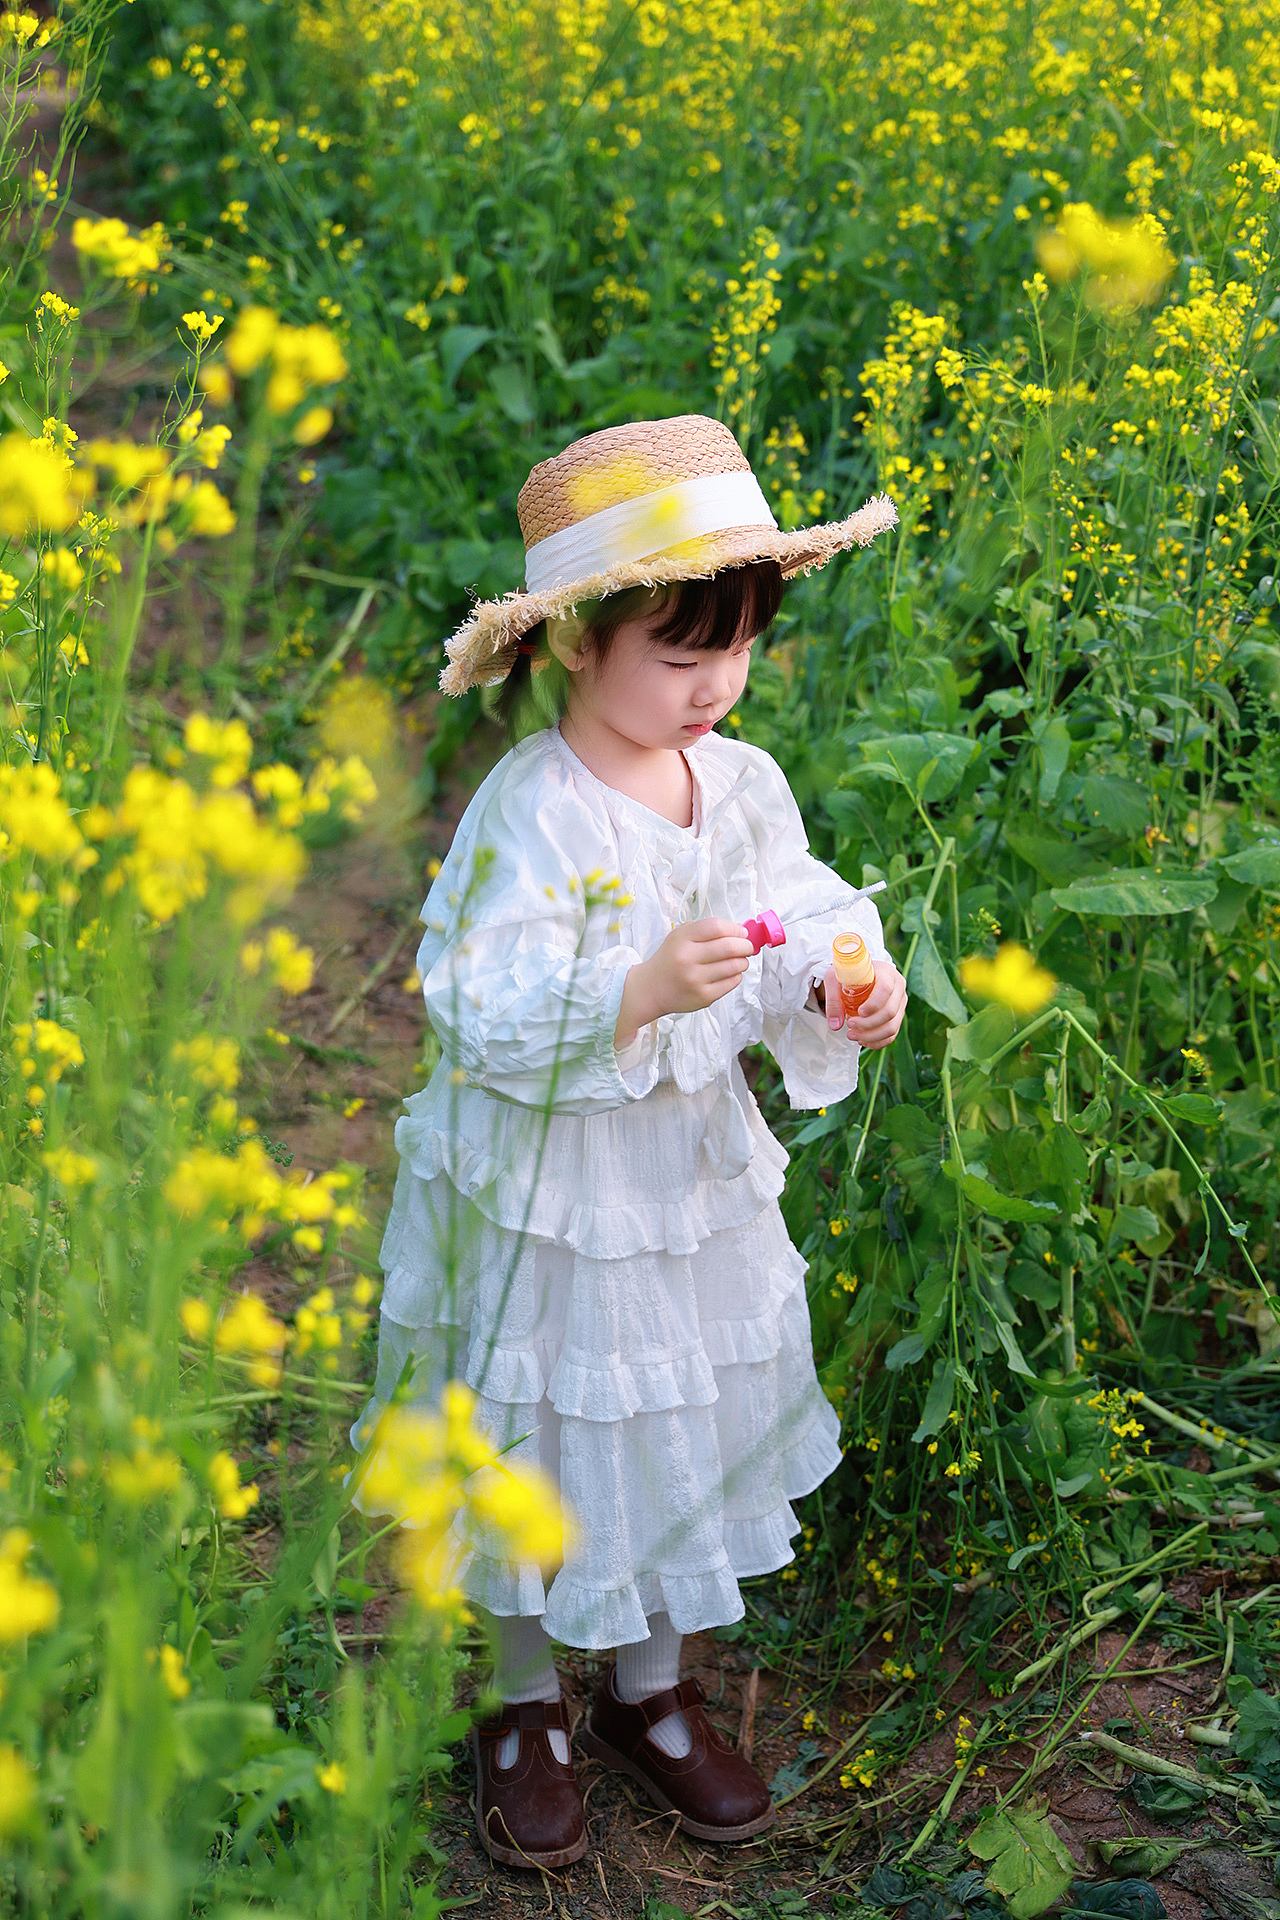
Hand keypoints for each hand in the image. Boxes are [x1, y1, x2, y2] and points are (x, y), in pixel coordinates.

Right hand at [616, 918, 751, 1047]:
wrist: (651, 989)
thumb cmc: (670, 960)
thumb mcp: (680, 936)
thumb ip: (706, 929)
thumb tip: (739, 929)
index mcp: (682, 940)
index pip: (716, 927)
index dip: (735, 928)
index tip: (741, 932)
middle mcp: (688, 959)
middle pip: (730, 947)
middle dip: (745, 945)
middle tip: (747, 946)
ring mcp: (696, 980)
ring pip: (735, 966)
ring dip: (743, 961)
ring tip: (738, 960)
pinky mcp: (704, 996)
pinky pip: (732, 982)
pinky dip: (736, 975)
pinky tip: (728, 973)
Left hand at [817, 957, 906, 1050]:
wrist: (858, 975)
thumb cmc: (848, 975)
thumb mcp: (835, 980)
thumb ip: (833, 1000)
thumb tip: (835, 1025)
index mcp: (886, 972)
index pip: (886, 989)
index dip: (873, 1004)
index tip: (859, 1012)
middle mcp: (898, 987)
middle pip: (890, 1011)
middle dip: (868, 1024)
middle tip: (849, 1025)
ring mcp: (900, 1003)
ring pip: (892, 1026)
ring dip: (871, 1036)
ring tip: (852, 1035)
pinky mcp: (898, 1016)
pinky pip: (892, 1034)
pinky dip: (877, 1041)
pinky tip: (862, 1040)